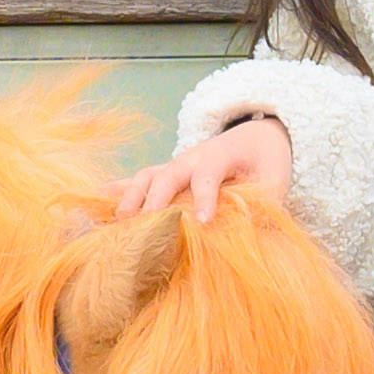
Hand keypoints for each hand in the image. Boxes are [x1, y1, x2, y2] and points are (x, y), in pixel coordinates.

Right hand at [112, 115, 291, 225]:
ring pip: (147, 176)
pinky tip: (96, 206)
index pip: (209, 174)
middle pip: (168, 174)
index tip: (203, 223)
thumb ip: (266, 205)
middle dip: (156, 201)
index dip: (205, 198)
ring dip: (132, 198)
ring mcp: (176, 165)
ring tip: (121, 224)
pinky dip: (117, 192)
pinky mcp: (167, 174)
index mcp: (222, 154)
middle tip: (148, 228)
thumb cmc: (267, 161)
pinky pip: (138, 181)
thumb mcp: (276, 181)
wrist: (257, 136)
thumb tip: (256, 237)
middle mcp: (193, 157)